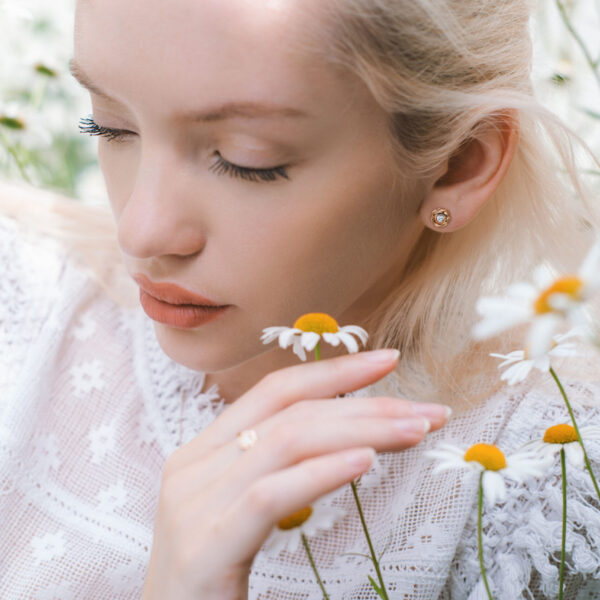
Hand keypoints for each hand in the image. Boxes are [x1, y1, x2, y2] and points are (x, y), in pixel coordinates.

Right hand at [141, 349, 448, 599]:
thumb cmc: (211, 577)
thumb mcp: (239, 510)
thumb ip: (273, 470)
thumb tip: (343, 441)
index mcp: (204, 450)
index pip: (275, 390)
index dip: (332, 370)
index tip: (387, 360)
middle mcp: (194, 464)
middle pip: (291, 411)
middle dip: (364, 403)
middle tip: (426, 410)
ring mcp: (194, 501)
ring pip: (287, 441)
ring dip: (360, 431)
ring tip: (415, 431)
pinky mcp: (205, 544)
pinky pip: (272, 496)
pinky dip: (323, 472)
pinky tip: (365, 462)